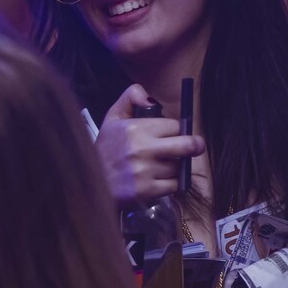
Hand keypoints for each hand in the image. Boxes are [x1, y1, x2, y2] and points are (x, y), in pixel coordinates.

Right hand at [96, 83, 204, 205]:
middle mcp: (142, 149)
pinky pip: (174, 185)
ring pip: (179, 167)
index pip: (174, 126)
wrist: (91, 183)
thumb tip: (150, 96)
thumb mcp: (113, 117)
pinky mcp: (147, 191)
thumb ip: (131, 97)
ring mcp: (145, 171)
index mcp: (135, 128)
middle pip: (187, 145)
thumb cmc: (106, 150)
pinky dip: (170, 183)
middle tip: (195, 147)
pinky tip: (158, 180)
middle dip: (195, 145)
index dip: (175, 130)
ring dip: (175, 167)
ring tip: (161, 166)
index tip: (171, 135)